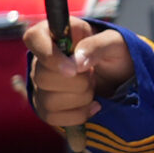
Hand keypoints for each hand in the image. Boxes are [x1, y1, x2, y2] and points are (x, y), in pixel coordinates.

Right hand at [24, 16, 133, 130]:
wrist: (120, 75)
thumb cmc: (115, 52)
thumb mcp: (115, 42)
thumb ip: (96, 45)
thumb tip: (76, 62)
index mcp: (53, 34)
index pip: (33, 38)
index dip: (50, 55)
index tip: (74, 69)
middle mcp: (40, 60)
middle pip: (43, 77)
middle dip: (78, 81)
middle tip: (93, 73)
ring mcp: (40, 85)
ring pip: (48, 100)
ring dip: (81, 97)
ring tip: (93, 86)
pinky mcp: (45, 107)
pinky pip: (53, 118)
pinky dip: (79, 114)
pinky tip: (92, 104)